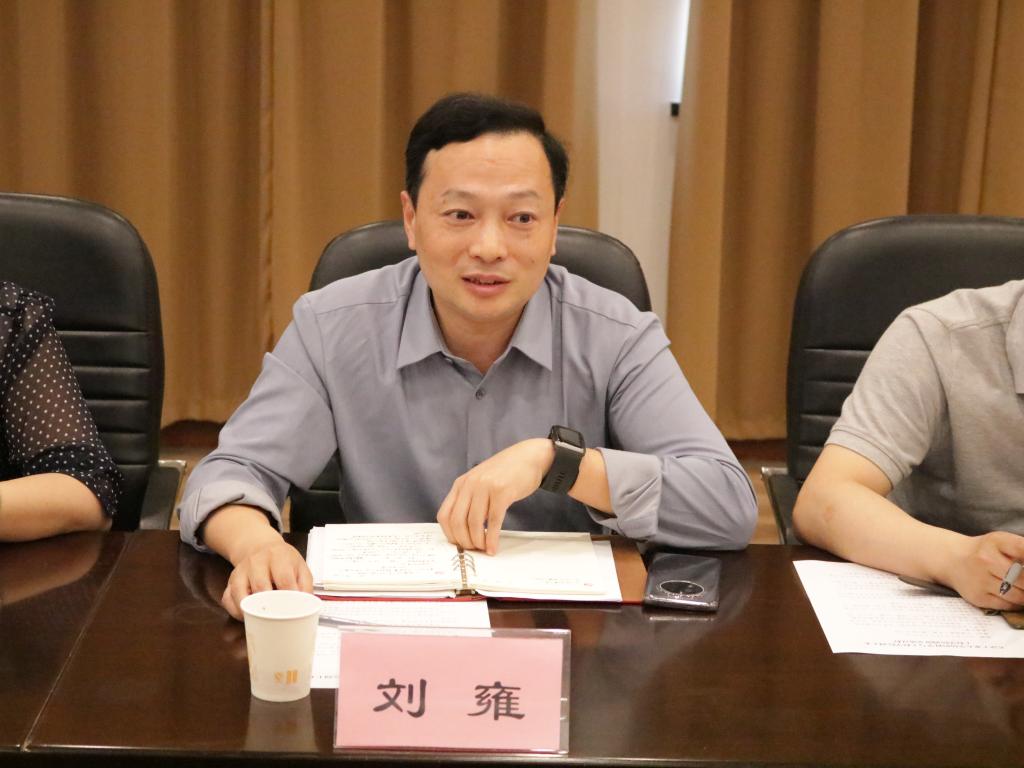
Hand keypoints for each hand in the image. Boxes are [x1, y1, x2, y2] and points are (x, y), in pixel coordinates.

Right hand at [221, 538, 312, 620]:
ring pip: (239, 593)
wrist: (260, 546)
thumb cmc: (283, 561)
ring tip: (260, 620)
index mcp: (277, 556)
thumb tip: (306, 607)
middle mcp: (256, 562)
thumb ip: (305, 585)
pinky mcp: (230, 582)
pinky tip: (246, 616)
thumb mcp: (300, 566)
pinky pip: (227, 599)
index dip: (289, 595)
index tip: (294, 609)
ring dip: (249, 610)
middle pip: (260, 586)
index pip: (284, 578)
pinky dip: (235, 611)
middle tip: (278, 619)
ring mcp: (240, 571)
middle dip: (269, 605)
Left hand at [436, 438, 552, 554]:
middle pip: (457, 521)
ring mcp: (485, 487)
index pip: (444, 514)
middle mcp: (470, 484)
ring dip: (478, 542)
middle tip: (474, 550)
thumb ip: (470, 500)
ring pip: (474, 523)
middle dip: (464, 541)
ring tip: (484, 549)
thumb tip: (465, 530)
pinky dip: (491, 538)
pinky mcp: (502, 492)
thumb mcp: (480, 482)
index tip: (459, 544)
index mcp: (461, 483)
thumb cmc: (506, 473)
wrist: (529, 457)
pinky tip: (493, 547)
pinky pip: (493, 521)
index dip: (450, 534)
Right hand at [940, 531, 1023, 609]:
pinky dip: (1016, 603)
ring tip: (1023, 589)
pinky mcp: (977, 596)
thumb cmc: (986, 550)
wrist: (952, 559)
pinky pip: (1006, 605)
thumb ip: (1023, 550)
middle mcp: (986, 560)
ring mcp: (980, 579)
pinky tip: (1015, 596)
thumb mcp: (1003, 542)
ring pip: (1018, 595)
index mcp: (997, 542)